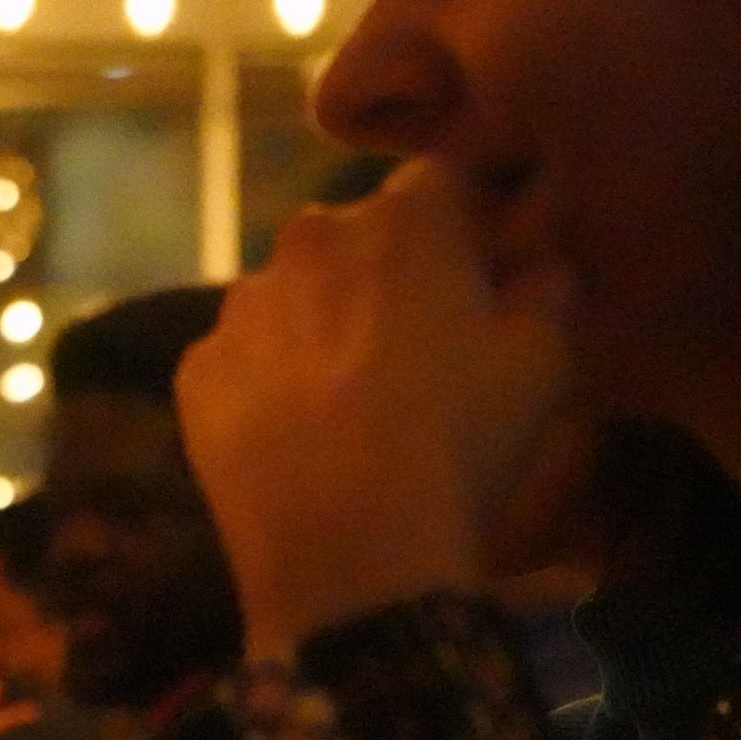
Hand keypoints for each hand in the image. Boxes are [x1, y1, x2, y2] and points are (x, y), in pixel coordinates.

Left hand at [175, 160, 577, 657]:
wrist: (350, 557)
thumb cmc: (462, 444)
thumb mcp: (547, 357)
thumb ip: (546, 280)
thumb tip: (535, 253)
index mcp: (403, 218)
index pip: (442, 182)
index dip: (462, 226)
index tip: (475, 276)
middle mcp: (308, 238)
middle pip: (354, 237)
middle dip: (382, 273)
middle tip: (411, 350)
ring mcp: (239, 305)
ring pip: (288, 295)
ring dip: (316, 324)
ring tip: (345, 401)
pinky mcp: (194, 371)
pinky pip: (239, 358)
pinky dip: (264, 382)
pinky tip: (293, 436)